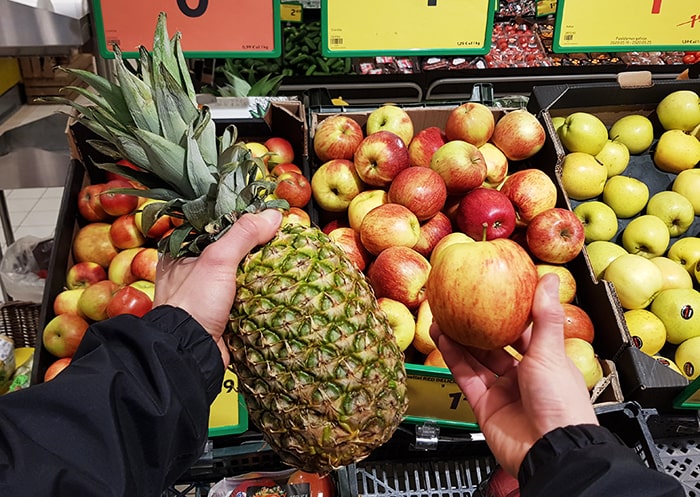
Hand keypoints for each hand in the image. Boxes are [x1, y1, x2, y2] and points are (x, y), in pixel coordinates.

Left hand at [154, 210, 282, 366]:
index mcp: (182, 251)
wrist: (190, 353)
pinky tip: (278, 285)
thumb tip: (273, 214)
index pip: (216, 224)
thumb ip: (243, 234)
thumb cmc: (194, 304)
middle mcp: (192, 270)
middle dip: (255, 246)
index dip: (241, 219)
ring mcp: (207, 292)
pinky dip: (260, 291)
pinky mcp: (222, 312)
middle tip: (281, 237)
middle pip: (231, 249)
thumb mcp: (217, 260)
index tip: (267, 217)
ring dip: (260, 270)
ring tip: (286, 259)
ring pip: (240, 273)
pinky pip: (246, 295)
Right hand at [430, 273, 597, 476]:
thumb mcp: (551, 352)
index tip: (492, 292)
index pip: (525, 331)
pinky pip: (466, 378)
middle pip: (495, 346)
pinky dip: (454, 358)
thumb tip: (548, 279)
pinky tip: (443, 339)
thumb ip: (546, 316)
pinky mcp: (485, 406)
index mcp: (545, 362)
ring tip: (443, 317)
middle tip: (459, 304)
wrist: (551, 451)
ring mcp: (503, 391)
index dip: (509, 312)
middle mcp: (524, 376)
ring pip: (476, 360)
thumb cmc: (561, 403)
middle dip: (477, 326)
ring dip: (459, 339)